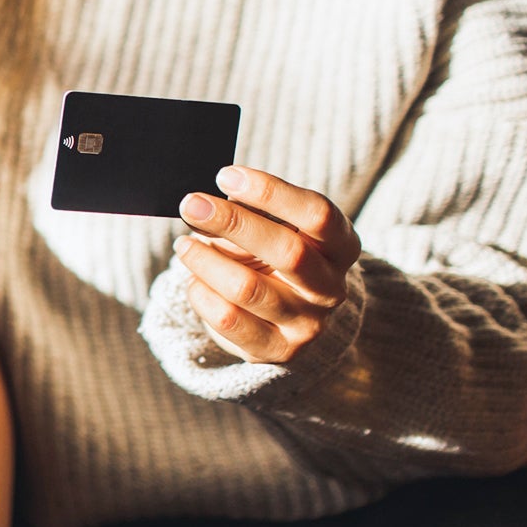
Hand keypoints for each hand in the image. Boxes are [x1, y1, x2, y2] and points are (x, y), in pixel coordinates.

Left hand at [175, 166, 360, 364]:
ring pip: (248, 288)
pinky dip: (201, 293)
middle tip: (191, 204)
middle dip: (232, 222)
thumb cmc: (277, 259)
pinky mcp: (277, 350)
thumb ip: (252, 215)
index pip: (317, 214)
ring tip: (184, 245)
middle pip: (287, 251)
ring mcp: (308, 324)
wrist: (292, 322)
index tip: (226, 176)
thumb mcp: (277, 230)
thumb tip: (207, 204)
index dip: (271, 192)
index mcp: (341, 246)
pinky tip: (194, 279)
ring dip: (206, 261)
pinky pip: (228, 319)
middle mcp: (331, 287)